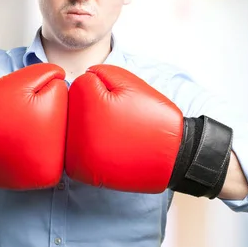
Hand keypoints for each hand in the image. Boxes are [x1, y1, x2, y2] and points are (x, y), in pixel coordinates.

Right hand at [0, 63, 67, 189]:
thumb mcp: (17, 81)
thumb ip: (48, 73)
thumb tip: (66, 78)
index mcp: (58, 121)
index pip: (61, 93)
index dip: (37, 90)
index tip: (18, 101)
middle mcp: (60, 150)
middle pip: (63, 116)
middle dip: (42, 110)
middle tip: (15, 118)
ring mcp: (51, 169)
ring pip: (56, 135)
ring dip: (39, 130)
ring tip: (14, 132)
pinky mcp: (41, 180)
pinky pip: (46, 155)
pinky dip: (32, 149)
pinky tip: (16, 146)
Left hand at [65, 65, 232, 197]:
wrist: (174, 155)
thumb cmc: (153, 116)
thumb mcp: (129, 83)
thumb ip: (100, 72)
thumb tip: (81, 76)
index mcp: (85, 106)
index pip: (80, 85)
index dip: (103, 88)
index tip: (120, 101)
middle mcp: (75, 134)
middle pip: (73, 107)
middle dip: (93, 107)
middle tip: (119, 118)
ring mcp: (77, 157)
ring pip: (74, 128)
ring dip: (90, 127)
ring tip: (117, 133)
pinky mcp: (82, 173)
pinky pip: (77, 151)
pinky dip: (91, 146)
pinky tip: (111, 147)